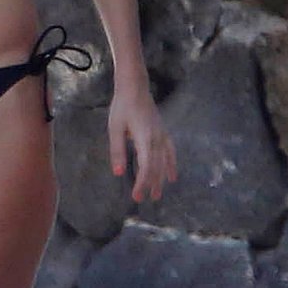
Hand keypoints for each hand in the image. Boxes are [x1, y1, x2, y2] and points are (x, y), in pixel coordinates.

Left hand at [108, 85, 176, 202]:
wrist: (135, 88)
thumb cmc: (122, 107)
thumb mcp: (115, 128)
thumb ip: (117, 150)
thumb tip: (118, 173)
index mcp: (145, 138)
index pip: (147, 167)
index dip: (142, 183)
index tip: (136, 196)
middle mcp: (157, 139)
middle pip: (156, 167)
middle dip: (150, 185)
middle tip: (142, 200)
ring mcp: (162, 135)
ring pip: (164, 162)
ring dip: (161, 179)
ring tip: (157, 195)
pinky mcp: (162, 132)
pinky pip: (170, 153)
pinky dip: (171, 165)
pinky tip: (172, 176)